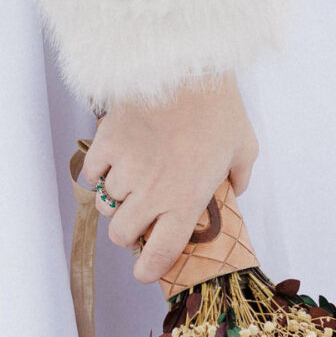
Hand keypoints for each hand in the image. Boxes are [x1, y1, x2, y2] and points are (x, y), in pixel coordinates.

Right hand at [79, 74, 257, 284]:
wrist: (187, 64)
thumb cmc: (220, 106)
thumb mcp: (245, 146)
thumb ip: (240, 177)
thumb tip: (236, 190)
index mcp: (186, 200)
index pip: (159, 253)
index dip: (148, 270)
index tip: (144, 271)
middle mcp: (151, 192)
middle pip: (120, 234)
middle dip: (128, 231)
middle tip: (139, 216)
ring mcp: (125, 168)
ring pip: (104, 204)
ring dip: (115, 200)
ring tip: (129, 183)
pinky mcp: (106, 142)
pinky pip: (91, 174)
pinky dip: (98, 174)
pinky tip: (112, 163)